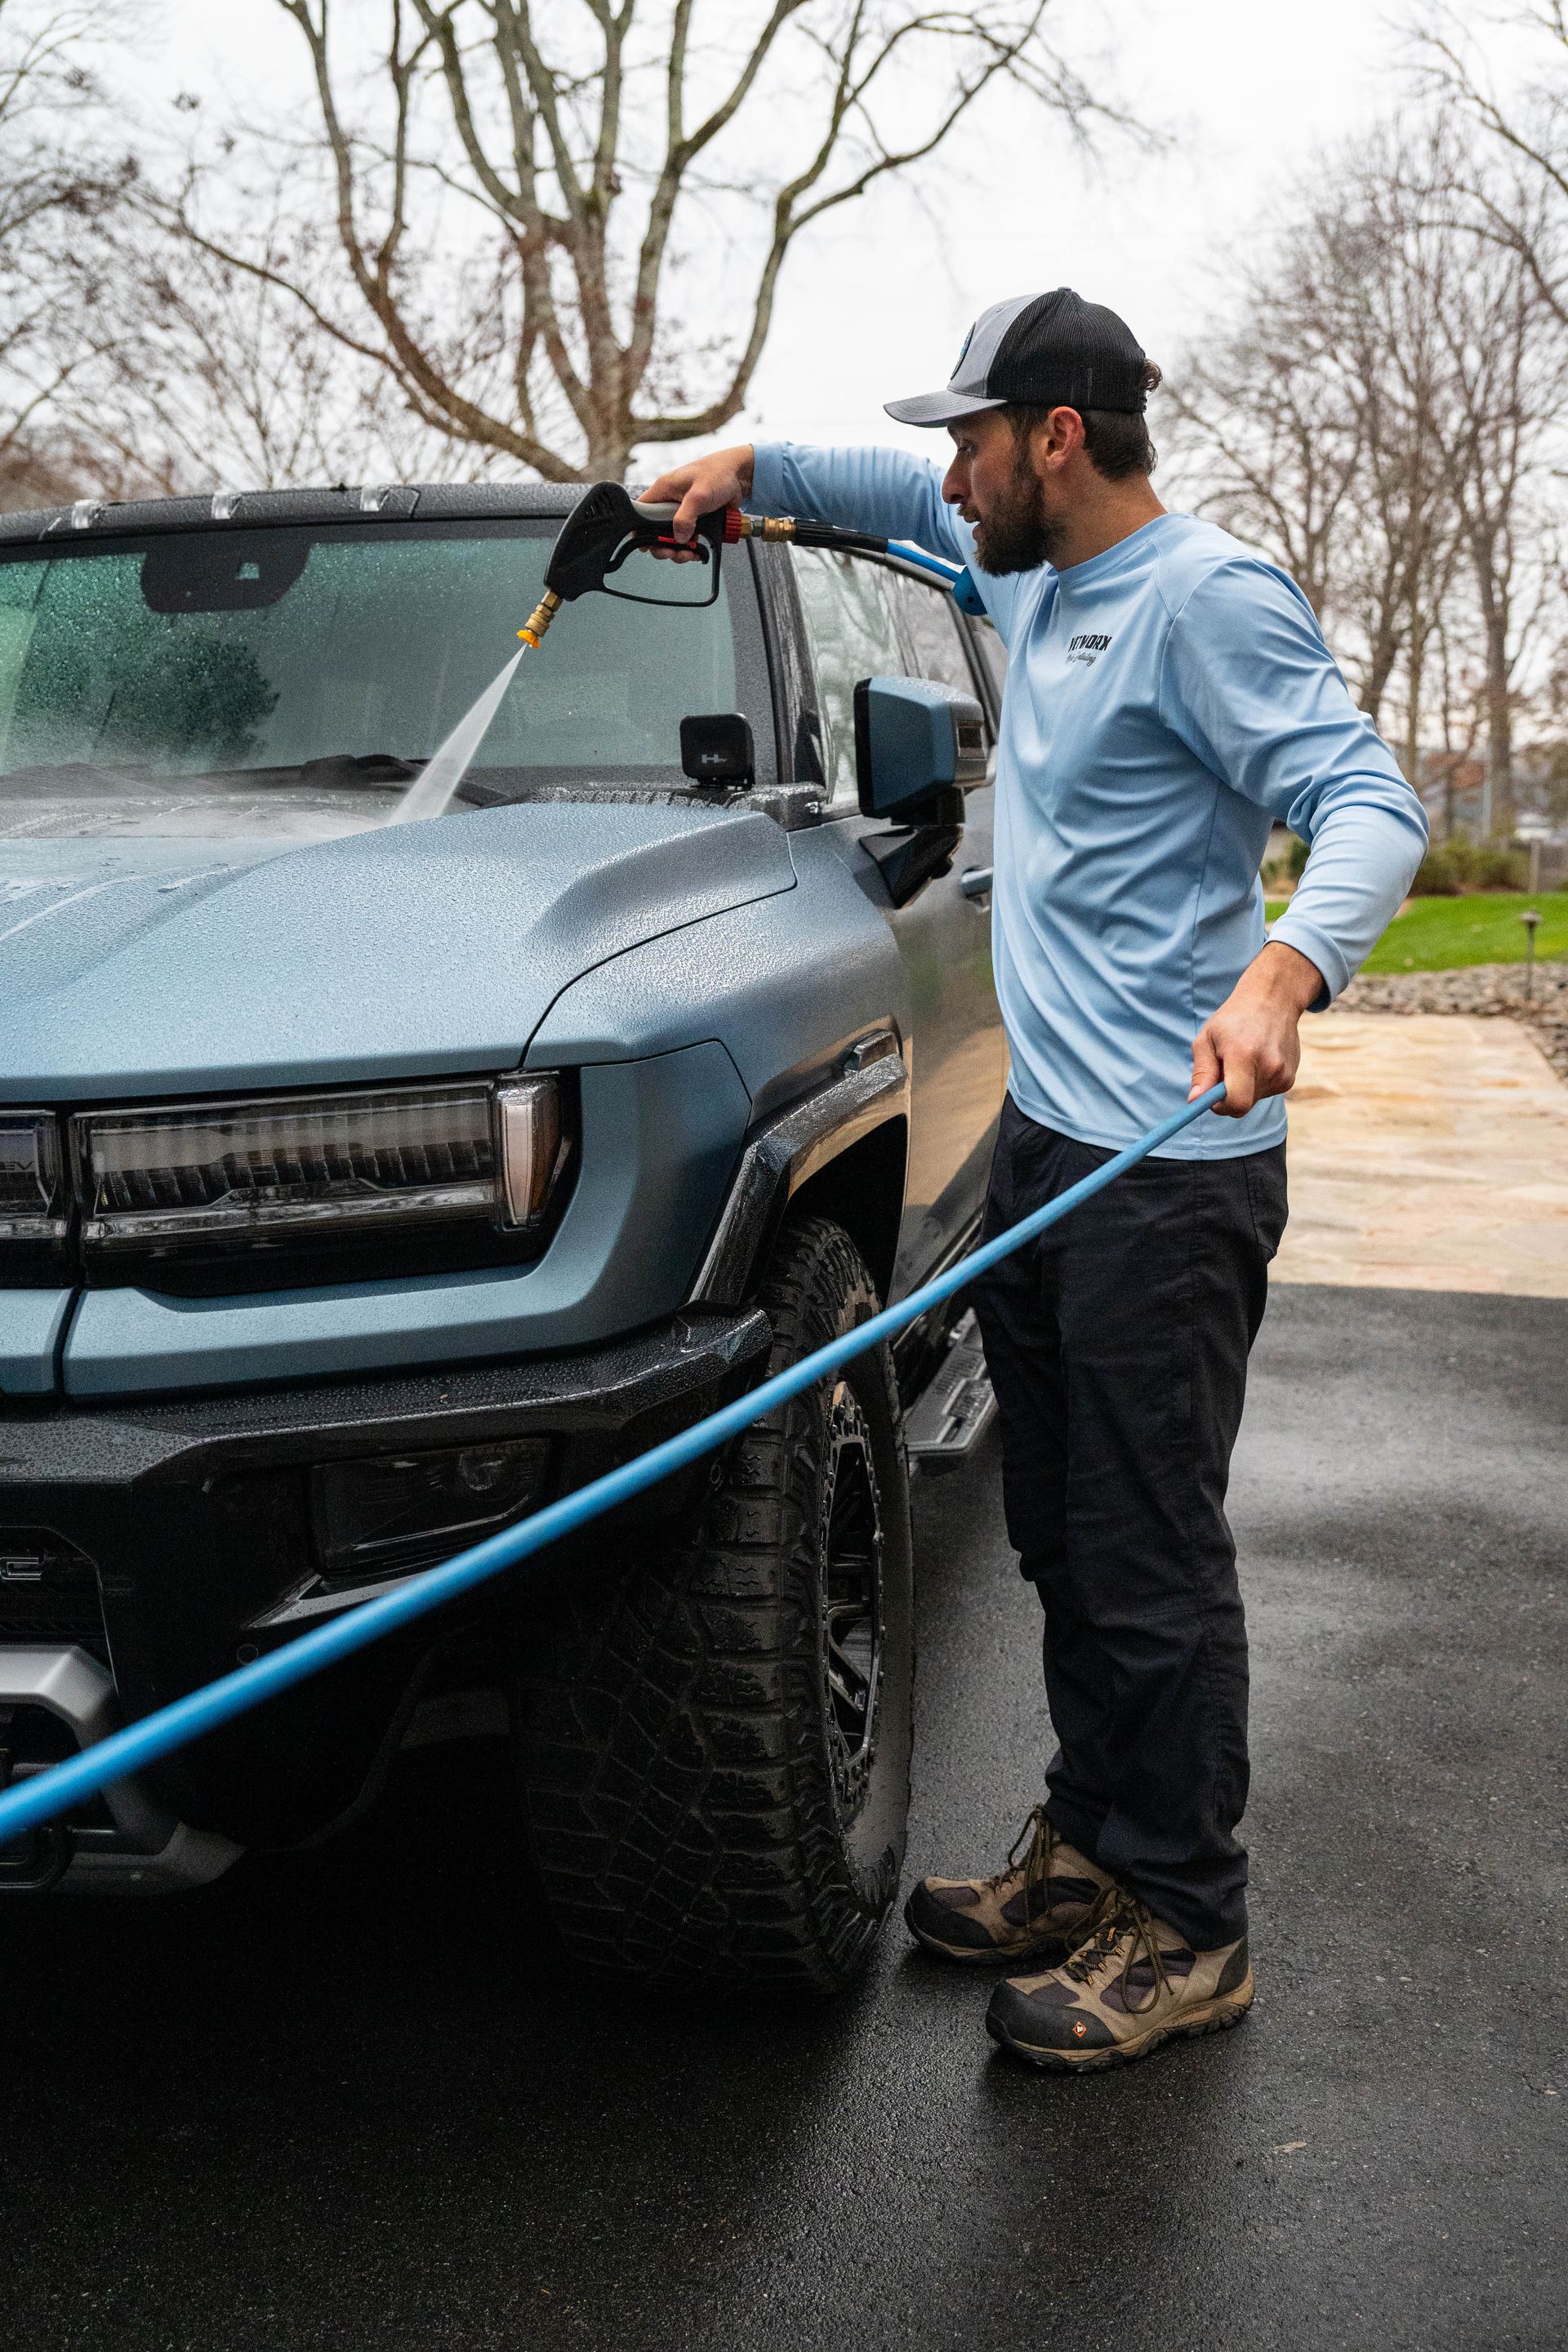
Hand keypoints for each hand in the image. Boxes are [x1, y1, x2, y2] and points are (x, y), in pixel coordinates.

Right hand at [641, 445, 754, 544]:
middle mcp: (669, 502)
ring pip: (672, 538)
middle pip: (655, 531)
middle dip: (664, 546)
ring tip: (690, 553)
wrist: (740, 475)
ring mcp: (682, 512)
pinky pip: (687, 538)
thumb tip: (679, 538)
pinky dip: (691, 548)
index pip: (642, 512)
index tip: (647, 545)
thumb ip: (686, 517)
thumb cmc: (718, 473)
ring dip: (679, 550)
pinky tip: (697, 551)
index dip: (640, 530)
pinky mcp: (695, 520)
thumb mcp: (699, 495)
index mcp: (664, 490)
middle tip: (674, 552)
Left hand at [1189, 941, 1323, 1117]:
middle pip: (1243, 1104)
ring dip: (1243, 1087)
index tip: (1211, 1097)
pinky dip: (1256, 1083)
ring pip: (1253, 1099)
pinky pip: (1265, 1092)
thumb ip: (1202, 1072)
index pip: (1236, 1103)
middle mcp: (1269, 1066)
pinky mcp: (1290, 1078)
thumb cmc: (1233, 1020)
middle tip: (1224, 1069)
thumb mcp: (1207, 1039)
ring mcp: (1283, 1073)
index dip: (1220, 1107)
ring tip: (1243, 1059)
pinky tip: (1257, 1059)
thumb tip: (1195, 1101)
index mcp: (1244, 1055)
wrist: (1272, 1000)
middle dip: (1228, 1095)